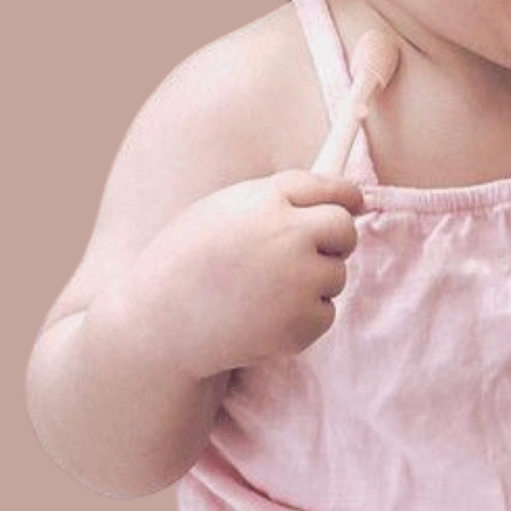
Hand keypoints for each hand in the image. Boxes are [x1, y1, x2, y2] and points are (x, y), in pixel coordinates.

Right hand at [134, 170, 362, 380]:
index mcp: (266, 200)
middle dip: (333, 240)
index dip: (344, 197)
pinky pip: (324, 314)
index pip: (331, 188)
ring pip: (336, 275)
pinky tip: (263, 317)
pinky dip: (302, 318)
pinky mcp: (300, 323)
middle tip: (303, 253)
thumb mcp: (223, 209)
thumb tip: (336, 198)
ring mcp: (297, 281)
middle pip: (344, 229)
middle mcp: (287, 235)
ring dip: (312, 283)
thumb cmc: (188, 262)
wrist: (160, 323)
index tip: (350, 203)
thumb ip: (275, 200)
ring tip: (263, 291)